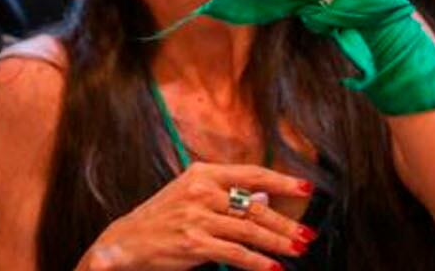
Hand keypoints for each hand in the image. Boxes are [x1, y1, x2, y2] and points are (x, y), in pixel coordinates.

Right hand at [81, 162, 315, 270]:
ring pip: (249, 229)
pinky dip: (258, 261)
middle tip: (307, 234)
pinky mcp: (194, 242)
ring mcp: (197, 217)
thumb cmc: (162, 218)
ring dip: (278, 242)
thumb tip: (264, 197)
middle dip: (286, 222)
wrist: (127, 241)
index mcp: (202, 173)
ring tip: (298, 250)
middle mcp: (201, 191)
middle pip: (255, 205)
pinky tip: (273, 267)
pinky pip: (236, 252)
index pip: (251, 173)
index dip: (281, 180)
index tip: (306, 187)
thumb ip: (228, 196)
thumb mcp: (192, 196)